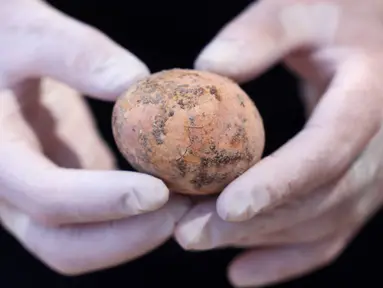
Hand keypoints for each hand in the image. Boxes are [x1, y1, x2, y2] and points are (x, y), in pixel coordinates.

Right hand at [0, 0, 188, 274]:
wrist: (0, 62)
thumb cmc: (5, 42)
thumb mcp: (30, 33)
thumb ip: (75, 53)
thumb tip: (135, 81)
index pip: (45, 196)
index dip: (103, 201)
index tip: (160, 192)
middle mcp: (12, 191)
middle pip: (65, 245)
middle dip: (128, 236)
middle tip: (181, 210)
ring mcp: (40, 195)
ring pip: (85, 242)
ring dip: (138, 233)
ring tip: (187, 204)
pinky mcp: (67, 186)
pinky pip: (101, 217)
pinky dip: (136, 215)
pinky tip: (171, 189)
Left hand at [175, 0, 382, 285]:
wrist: (370, 34)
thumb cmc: (335, 13)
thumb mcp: (300, 10)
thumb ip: (260, 35)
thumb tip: (208, 67)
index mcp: (370, 96)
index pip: (327, 150)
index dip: (280, 183)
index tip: (226, 207)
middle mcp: (381, 144)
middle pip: (319, 200)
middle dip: (254, 224)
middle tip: (189, 233)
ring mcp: (374, 170)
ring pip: (321, 223)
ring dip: (259, 240)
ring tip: (200, 240)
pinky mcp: (358, 183)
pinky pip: (328, 233)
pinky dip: (286, 257)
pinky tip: (241, 272)